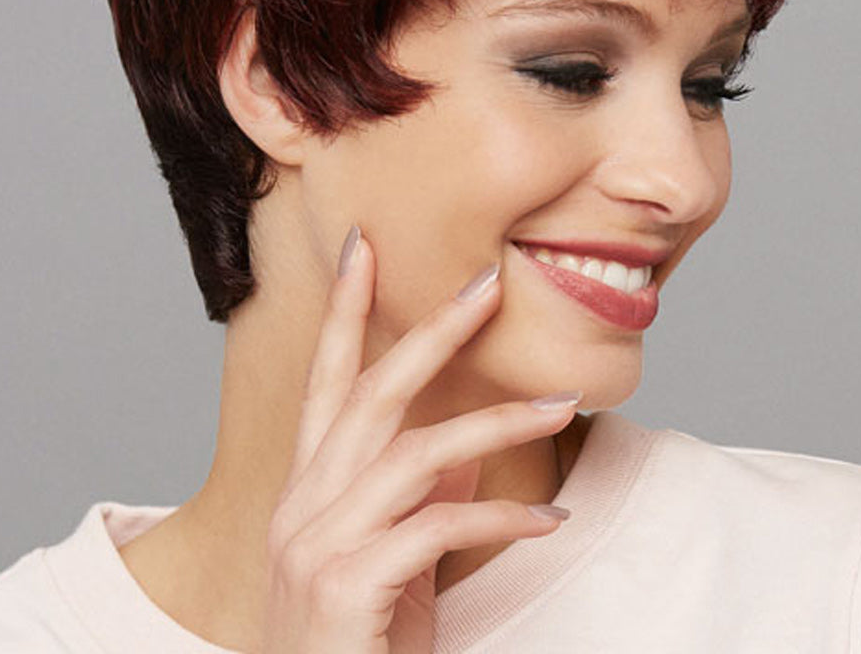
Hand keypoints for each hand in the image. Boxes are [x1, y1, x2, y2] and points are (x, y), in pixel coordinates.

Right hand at [260, 227, 577, 652]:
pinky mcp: (347, 585)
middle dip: (431, 330)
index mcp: (306, 490)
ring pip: (415, 453)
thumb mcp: (389, 561)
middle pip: (370, 393)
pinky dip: (498, 519)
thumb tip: (470, 443)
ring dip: (496, 425)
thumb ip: (419, 496)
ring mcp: (316, 544)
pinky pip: (438, 527)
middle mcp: (301, 505)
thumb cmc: (355, 644)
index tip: (364, 246)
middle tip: (487, 283)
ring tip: (559, 410)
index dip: (342, 310)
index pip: (324, 380)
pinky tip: (548, 522)